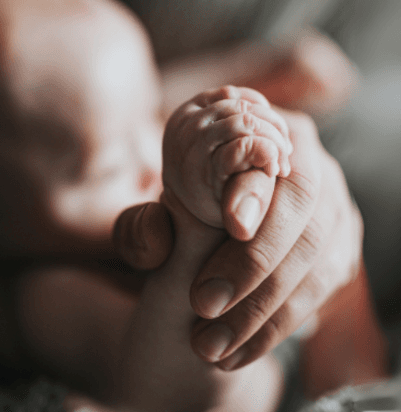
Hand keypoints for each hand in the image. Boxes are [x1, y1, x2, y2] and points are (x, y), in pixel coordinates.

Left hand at [113, 109, 362, 369]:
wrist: (208, 254)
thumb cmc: (175, 227)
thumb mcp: (147, 224)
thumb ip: (142, 227)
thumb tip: (158, 230)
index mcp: (258, 130)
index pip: (267, 153)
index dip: (253, 189)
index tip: (232, 225)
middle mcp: (306, 161)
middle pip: (302, 206)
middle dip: (255, 261)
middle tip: (202, 302)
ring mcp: (332, 205)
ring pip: (318, 255)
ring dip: (264, 306)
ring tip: (210, 344)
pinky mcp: (340, 246)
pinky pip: (323, 287)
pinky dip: (279, 323)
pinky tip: (238, 351)